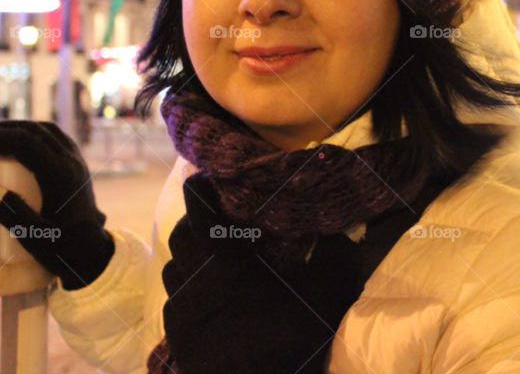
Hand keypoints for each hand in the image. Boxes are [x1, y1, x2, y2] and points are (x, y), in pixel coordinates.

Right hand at [0, 121, 114, 290]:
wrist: (93, 251)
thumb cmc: (65, 248)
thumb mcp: (36, 238)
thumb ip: (12, 215)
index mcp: (61, 175)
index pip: (27, 143)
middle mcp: (72, 162)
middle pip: (36, 131)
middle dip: (3, 129)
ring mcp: (77, 161)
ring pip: (47, 130)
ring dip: (19, 128)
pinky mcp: (77, 164)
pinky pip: (54, 138)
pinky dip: (33, 134)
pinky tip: (16, 144)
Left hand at [158, 174, 361, 372]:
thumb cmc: (282, 341)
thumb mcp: (322, 297)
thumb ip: (336, 261)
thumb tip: (346, 235)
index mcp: (222, 257)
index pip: (199, 207)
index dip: (202, 189)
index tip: (209, 179)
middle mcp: (193, 277)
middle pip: (180, 235)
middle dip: (195, 223)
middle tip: (218, 223)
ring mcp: (181, 310)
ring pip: (173, 270)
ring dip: (188, 259)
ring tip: (212, 262)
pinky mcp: (177, 339)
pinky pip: (174, 306)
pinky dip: (188, 295)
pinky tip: (210, 305)